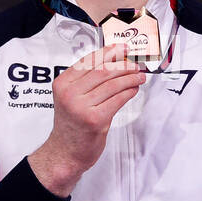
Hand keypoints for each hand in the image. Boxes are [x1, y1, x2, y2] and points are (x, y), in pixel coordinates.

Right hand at [28, 42, 145, 196]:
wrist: (65, 152)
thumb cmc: (71, 124)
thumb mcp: (70, 97)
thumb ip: (86, 80)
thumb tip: (114, 61)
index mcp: (62, 84)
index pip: (89, 60)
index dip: (109, 51)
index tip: (123, 48)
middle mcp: (69, 94)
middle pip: (103, 70)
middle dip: (123, 65)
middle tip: (136, 65)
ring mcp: (82, 107)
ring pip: (113, 84)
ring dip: (130, 78)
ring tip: (139, 76)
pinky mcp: (95, 120)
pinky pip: (118, 99)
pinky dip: (129, 92)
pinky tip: (134, 89)